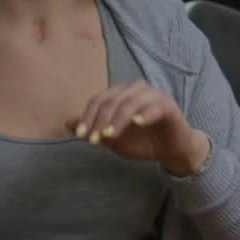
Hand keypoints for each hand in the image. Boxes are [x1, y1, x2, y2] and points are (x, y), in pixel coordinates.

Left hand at [66, 81, 210, 175]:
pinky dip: (145, 114)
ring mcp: (154, 96)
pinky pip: (155, 107)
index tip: (82, 136)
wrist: (171, 150)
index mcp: (122, 92)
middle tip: (94, 140)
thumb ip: (94, 129)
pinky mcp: (169, 106)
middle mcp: (137, 89)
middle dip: (100, 121)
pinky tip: (137, 123)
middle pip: (112, 100)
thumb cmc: (142, 141)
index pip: (99, 99)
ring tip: (110, 136)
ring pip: (130, 103)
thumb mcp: (113, 137)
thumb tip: (68, 123)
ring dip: (117, 120)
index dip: (88, 117)